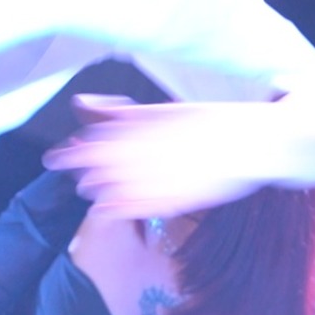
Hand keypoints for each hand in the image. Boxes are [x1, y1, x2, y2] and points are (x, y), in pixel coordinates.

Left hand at [41, 94, 280, 219]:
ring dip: (96, 184)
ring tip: (84, 188)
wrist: (258, 141)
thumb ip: (124, 112)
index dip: (77, 146)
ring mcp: (167, 172)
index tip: (57, 153)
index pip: (103, 134)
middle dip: (79, 163)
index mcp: (152, 121)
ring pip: (120, 182)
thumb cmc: (212, 123)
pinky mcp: (181, 196)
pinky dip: (120, 207)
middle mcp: (155, 145)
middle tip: (57, 165)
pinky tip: (103, 210)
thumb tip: (82, 104)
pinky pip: (142, 205)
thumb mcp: (166, 110)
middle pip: (105, 157)